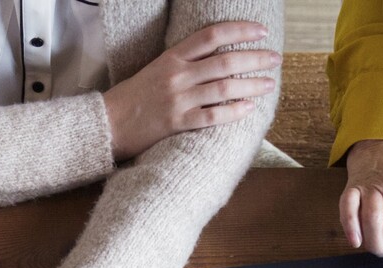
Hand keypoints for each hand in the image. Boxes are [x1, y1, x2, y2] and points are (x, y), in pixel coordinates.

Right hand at [102, 21, 279, 159]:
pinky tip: (249, 108)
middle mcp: (177, 75)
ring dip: (252, 84)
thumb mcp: (157, 68)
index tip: (260, 32)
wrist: (107, 122)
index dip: (239, 30)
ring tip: (269, 83)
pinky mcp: (177, 123)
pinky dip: (234, 111)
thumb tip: (218, 57)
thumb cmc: (134, 96)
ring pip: (224, 87)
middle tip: (275, 58)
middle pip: (225, 61)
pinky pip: (212, 116)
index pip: (212, 35)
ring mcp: (178, 99)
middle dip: (256, 58)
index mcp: (172, 57)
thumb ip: (185, 61)